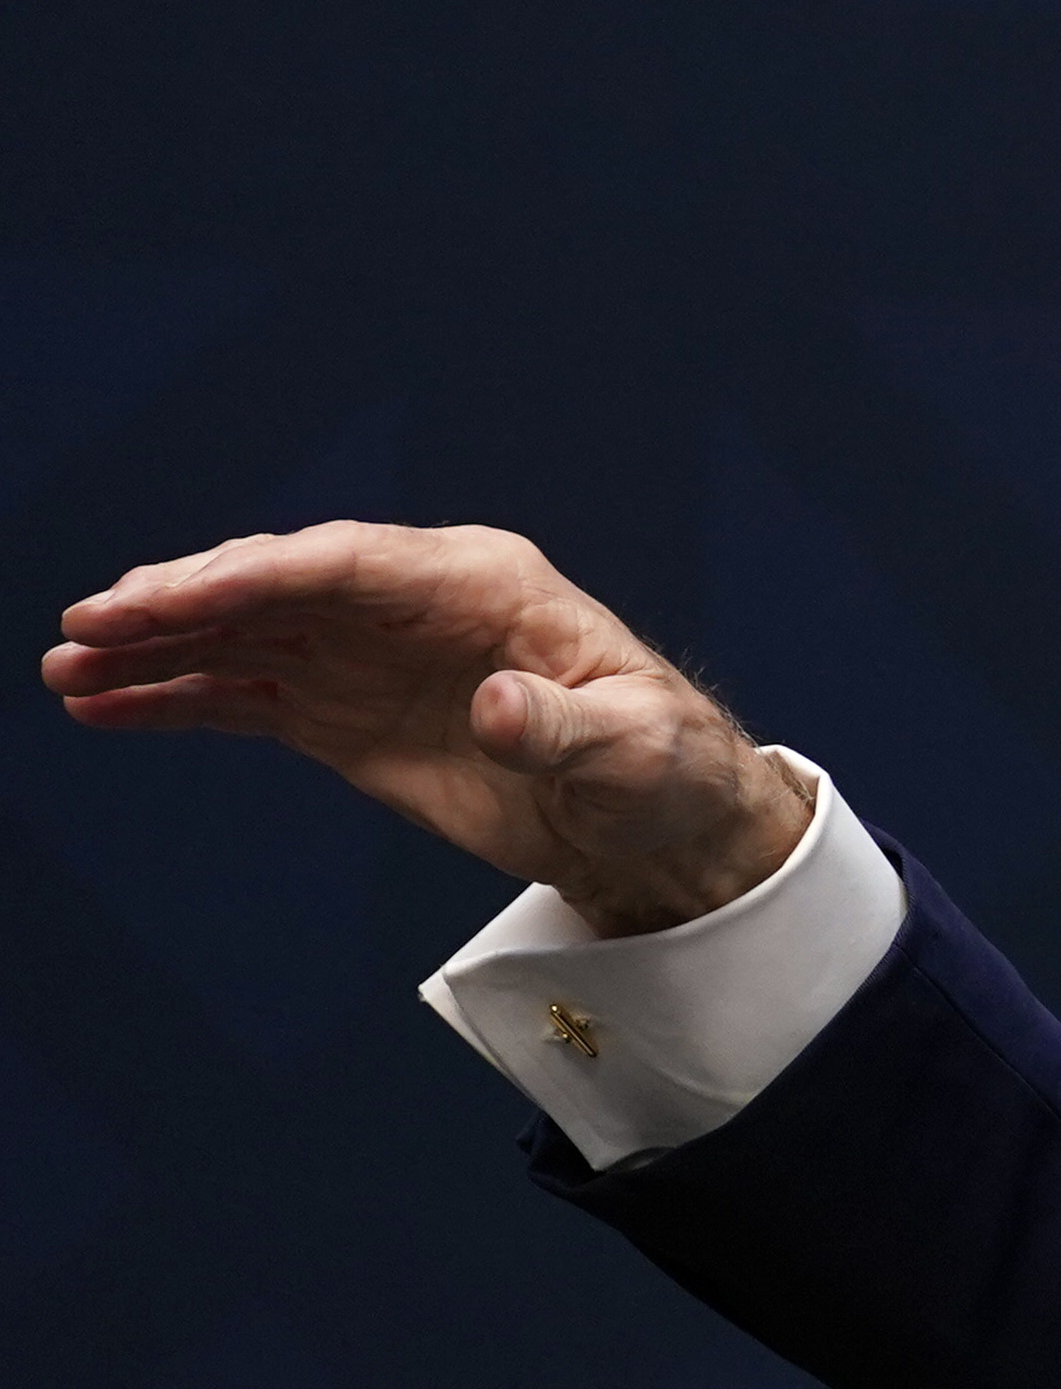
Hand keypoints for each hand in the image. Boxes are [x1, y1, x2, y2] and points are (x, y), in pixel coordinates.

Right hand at [46, 521, 812, 934]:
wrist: (663, 825)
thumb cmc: (665, 769)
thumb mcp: (634, 750)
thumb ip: (563, 728)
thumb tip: (501, 707)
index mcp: (481, 583)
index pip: (344, 563)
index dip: (252, 576)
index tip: (166, 601)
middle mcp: (411, 605)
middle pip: (275, 586)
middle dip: (180, 602)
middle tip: (87, 627)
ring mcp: (370, 658)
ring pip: (242, 637)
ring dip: (153, 650)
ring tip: (66, 670)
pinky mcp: (347, 716)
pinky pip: (245, 696)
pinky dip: (175, 700)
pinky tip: (103, 707)